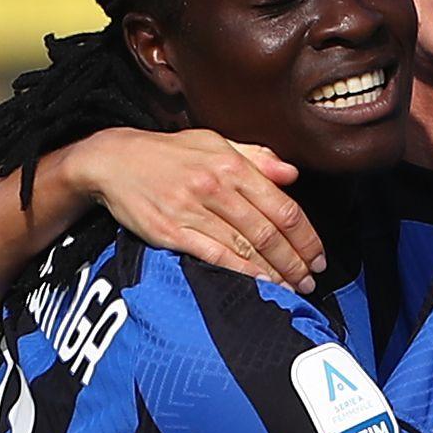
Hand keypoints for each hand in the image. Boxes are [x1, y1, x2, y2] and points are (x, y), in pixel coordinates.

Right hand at [66, 128, 325, 291]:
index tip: (318, 256)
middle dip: (295, 261)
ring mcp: (192, 211)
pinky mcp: (171, 233)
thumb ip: (256, 158)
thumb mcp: (213, 143)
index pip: (282, 206)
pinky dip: (242, 274)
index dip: (306, 236)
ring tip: (293, 289)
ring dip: (275, 274)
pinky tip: (260, 286)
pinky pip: (215, 257)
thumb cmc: (169, 154)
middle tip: (311, 281)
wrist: (113, 161)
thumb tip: (293, 174)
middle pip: (268, 232)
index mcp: (230, 165)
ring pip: (245, 249)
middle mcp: (215, 187)